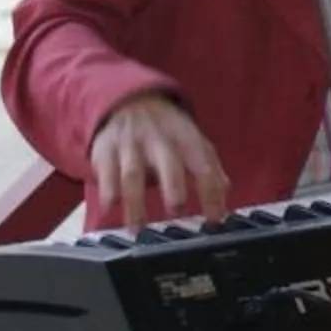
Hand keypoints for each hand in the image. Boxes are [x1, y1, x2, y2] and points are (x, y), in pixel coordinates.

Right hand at [90, 90, 229, 227]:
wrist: (130, 102)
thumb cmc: (167, 131)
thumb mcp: (193, 140)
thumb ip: (209, 166)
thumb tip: (225, 191)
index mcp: (187, 140)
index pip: (204, 166)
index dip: (211, 192)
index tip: (214, 219)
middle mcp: (159, 141)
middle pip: (168, 163)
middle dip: (173, 186)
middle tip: (177, 210)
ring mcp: (131, 146)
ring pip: (132, 174)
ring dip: (135, 203)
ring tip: (137, 228)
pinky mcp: (106, 151)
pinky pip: (105, 173)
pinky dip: (107, 192)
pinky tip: (109, 210)